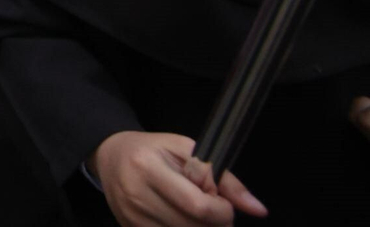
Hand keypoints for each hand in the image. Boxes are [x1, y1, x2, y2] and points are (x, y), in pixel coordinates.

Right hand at [90, 132, 265, 225]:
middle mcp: (136, 195)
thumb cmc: (152, 149)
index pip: (197, 205)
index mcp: (148, 167)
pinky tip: (184, 220)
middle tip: (215, 211)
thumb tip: (258, 210)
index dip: (222, 211)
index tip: (224, 204)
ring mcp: (130, 217)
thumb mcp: (186, 150)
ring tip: (198, 214)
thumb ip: (223, 178)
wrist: (110, 157)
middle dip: (216, 225)